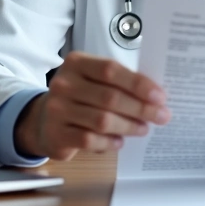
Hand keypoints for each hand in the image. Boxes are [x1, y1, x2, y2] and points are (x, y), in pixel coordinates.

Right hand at [14, 51, 170, 160]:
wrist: (43, 119)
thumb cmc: (78, 96)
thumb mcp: (93, 80)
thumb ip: (118, 83)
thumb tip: (154, 98)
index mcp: (76, 63)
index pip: (111, 70)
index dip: (138, 83)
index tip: (160, 96)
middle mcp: (64, 83)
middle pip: (110, 97)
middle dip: (141, 108)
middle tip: (161, 116)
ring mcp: (57, 109)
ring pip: (102, 120)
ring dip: (128, 126)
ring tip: (143, 129)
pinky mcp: (56, 134)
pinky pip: (90, 140)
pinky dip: (109, 142)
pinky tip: (120, 142)